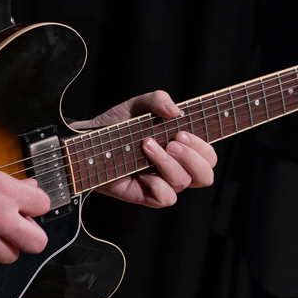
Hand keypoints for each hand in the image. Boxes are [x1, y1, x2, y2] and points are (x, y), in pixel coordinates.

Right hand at [0, 132, 50, 262]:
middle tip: (19, 224)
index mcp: (5, 193)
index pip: (44, 205)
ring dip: (6, 245)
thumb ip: (6, 183)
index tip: (29, 203)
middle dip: (31, 234)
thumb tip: (26, 189)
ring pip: (10, 257)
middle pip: (37, 243)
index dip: (37, 204)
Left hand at [76, 91, 217, 207]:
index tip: (182, 132)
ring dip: (167, 163)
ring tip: (147, 145)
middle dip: (192, 157)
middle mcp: (177, 167)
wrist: (89, 143)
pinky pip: (166, 197)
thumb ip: (158, 100)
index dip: (203, 146)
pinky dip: (157, 183)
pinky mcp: (148, 196)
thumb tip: (176, 111)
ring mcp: (163, 183)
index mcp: (182, 148)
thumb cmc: (117, 126)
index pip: (209, 155)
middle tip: (172, 141)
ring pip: (184, 182)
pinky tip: (141, 171)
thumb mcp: (137, 105)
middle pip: (206, 174)